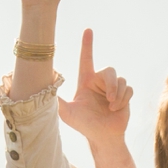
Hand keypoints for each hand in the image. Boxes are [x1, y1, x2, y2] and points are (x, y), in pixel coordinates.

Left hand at [57, 28, 132, 146]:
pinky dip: (123, 99)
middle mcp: (99, 82)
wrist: (102, 137)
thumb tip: (40, 90)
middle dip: (110, 85)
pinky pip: (128, 88)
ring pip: (120, 80)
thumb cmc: (84, 125)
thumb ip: (56, 100)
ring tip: (110, 108)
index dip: (87, 45)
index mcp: (86, 82)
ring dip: (116, 95)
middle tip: (108, 99)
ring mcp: (112, 88)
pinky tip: (117, 109)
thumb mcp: (67, 113)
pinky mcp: (124, 95)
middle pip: (109, 70)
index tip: (88, 30)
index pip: (86, 59)